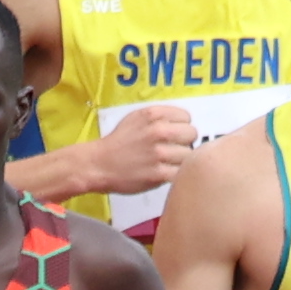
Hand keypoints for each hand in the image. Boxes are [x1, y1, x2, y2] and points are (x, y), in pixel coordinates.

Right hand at [60, 101, 200, 198]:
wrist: (99, 164)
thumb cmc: (118, 142)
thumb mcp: (136, 118)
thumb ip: (159, 117)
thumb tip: (183, 122)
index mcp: (153, 114)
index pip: (186, 117)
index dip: (181, 126)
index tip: (173, 135)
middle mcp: (158, 131)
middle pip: (192, 134)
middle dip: (184, 142)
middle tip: (172, 150)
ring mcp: (159, 153)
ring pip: (188, 155)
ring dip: (180, 161)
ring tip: (166, 163)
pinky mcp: (158, 174)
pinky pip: (180, 173)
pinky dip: (175, 175)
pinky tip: (164, 173)